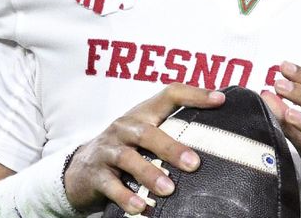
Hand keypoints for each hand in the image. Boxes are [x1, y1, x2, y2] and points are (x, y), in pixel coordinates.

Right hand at [63, 83, 225, 214]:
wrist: (81, 170)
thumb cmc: (126, 148)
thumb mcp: (145, 134)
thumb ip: (172, 130)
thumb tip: (216, 136)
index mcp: (142, 113)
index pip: (170, 94)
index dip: (194, 95)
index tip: (219, 100)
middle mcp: (125, 127)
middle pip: (148, 132)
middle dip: (171, 148)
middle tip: (194, 164)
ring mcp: (108, 150)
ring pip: (129, 159)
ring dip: (150, 174)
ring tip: (169, 189)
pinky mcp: (96, 174)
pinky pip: (111, 186)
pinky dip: (126, 197)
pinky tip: (141, 207)